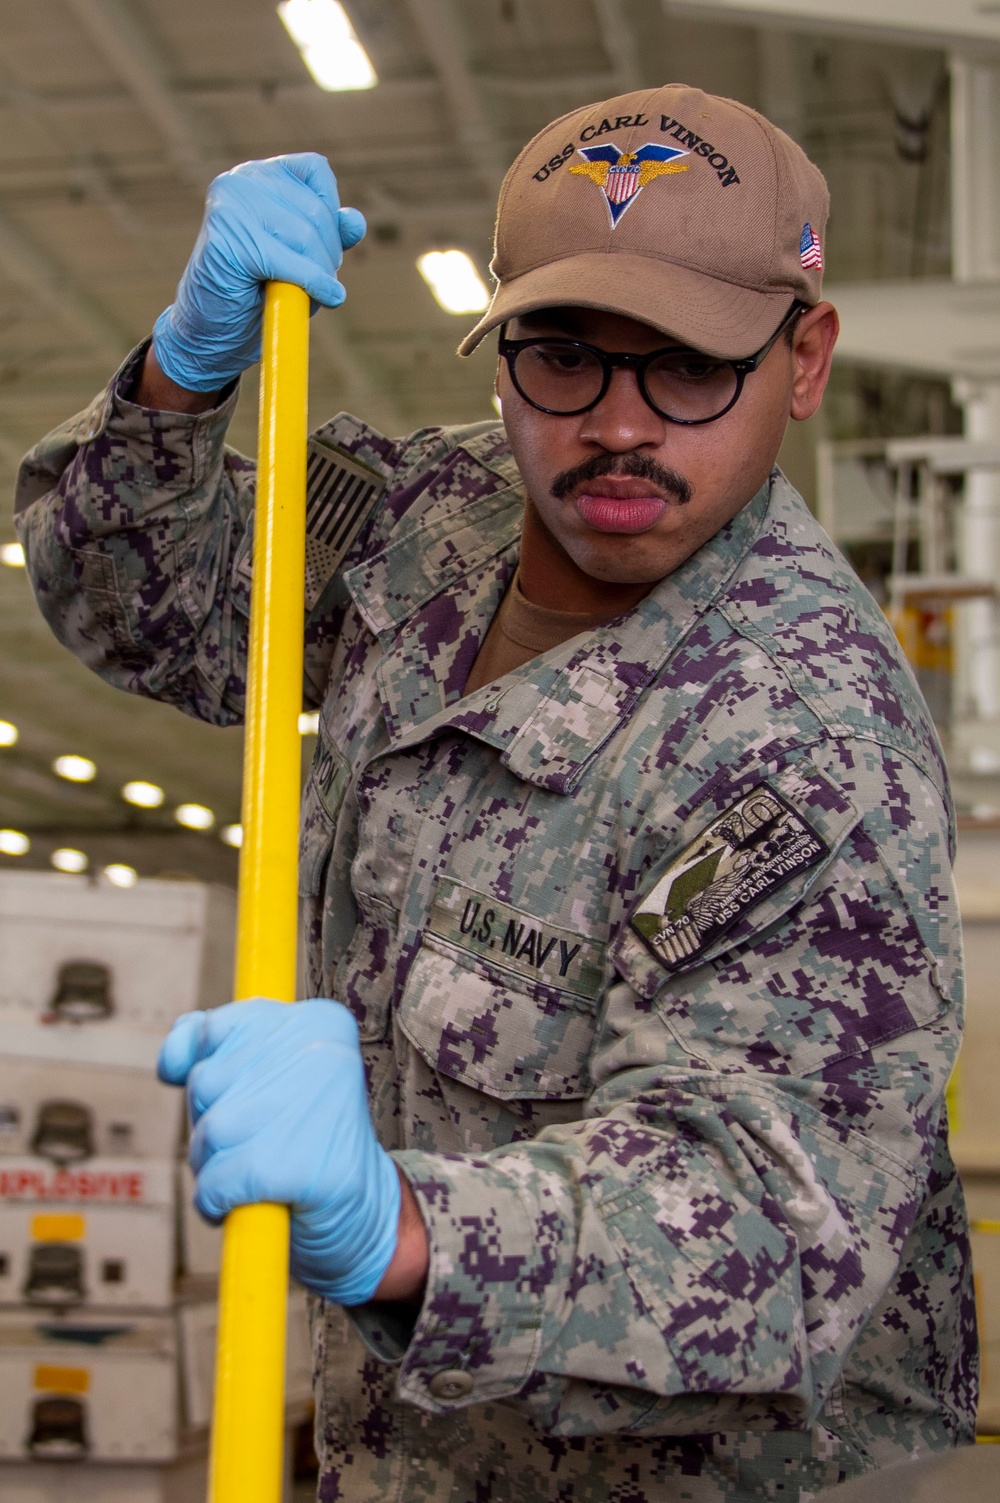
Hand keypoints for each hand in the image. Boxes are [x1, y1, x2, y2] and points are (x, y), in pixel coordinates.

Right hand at [152, 153, 365, 392]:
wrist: (212, 334)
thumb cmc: (257, 293)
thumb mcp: (301, 256)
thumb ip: (328, 234)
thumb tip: (354, 221)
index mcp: (257, 175)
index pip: (316, 171)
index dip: (331, 214)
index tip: (322, 249)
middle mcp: (238, 182)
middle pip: (315, 210)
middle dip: (327, 256)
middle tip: (314, 284)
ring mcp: (229, 209)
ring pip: (306, 237)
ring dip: (318, 275)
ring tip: (300, 294)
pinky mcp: (226, 243)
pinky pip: (289, 264)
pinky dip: (313, 285)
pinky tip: (322, 298)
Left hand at [157, 999, 399, 1305]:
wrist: (365, 1213)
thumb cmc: (308, 1138)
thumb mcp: (273, 1073)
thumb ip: (222, 1047)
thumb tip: (174, 1053)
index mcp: (319, 1019)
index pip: (214, 1028)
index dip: (202, 1068)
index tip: (230, 1094)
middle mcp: (320, 1050)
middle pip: (206, 1082)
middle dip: (212, 1122)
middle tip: (258, 1141)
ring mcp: (311, 1107)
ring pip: (210, 1133)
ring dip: (214, 1166)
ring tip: (256, 1172)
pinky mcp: (298, 1167)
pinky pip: (217, 1182)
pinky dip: (217, 1201)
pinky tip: (248, 1201)